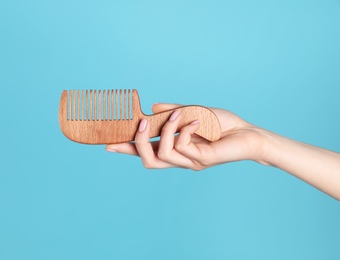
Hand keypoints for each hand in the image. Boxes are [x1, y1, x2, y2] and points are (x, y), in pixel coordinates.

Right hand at [106, 104, 266, 169]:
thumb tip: (152, 107)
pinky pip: (181, 146)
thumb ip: (173, 111)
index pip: (147, 151)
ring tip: (176, 116)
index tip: (108, 143)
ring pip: (161, 154)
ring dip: (164, 131)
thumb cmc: (222, 124)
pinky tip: (199, 121)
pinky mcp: (201, 160)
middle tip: (139, 125)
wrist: (247, 133)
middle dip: (137, 144)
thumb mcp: (193, 113)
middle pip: (147, 160)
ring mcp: (190, 161)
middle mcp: (180, 158)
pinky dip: (185, 129)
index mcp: (176, 148)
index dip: (128, 149)